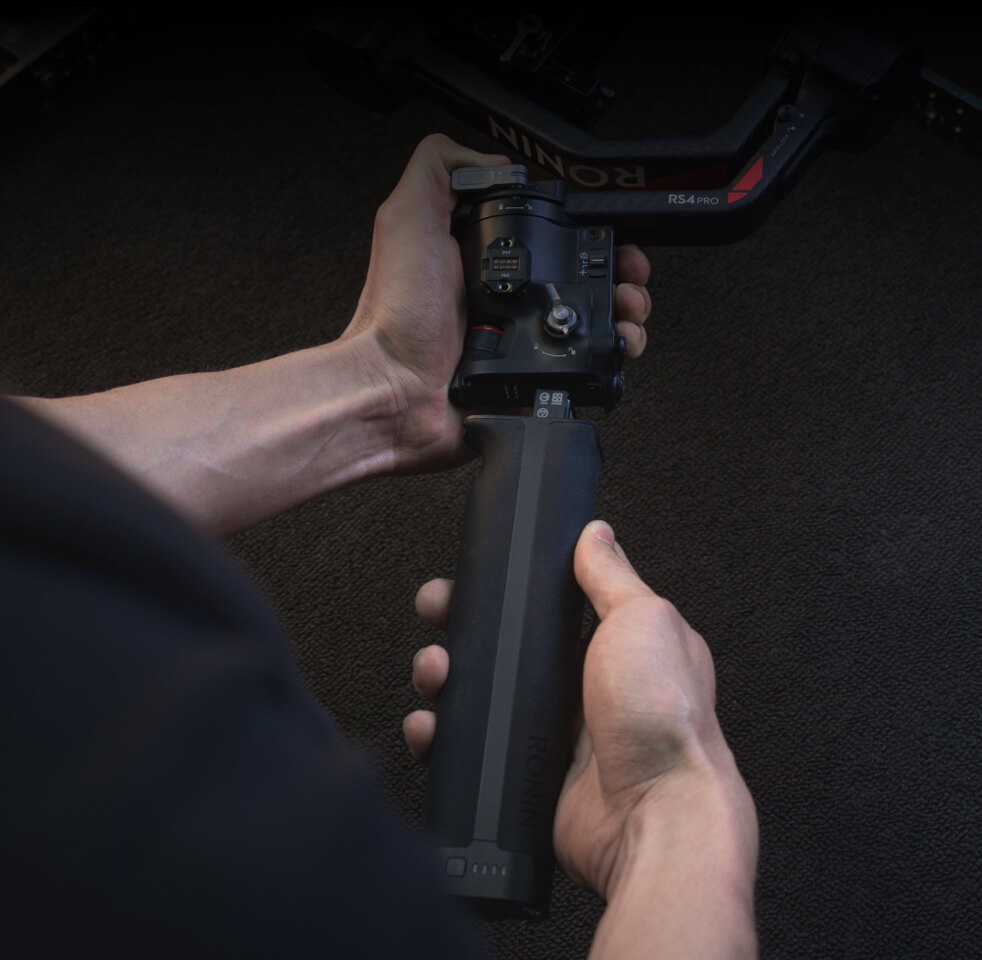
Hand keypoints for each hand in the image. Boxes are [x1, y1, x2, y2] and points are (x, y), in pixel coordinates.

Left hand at [342, 133, 651, 474]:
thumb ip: (440, 171)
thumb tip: (495, 162)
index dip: (584, 228)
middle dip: (617, 270)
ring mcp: (520, 342)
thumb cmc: (395, 314)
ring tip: (630, 308)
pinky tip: (618, 345)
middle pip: (581, 275)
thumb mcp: (407, 218)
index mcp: (479, 259)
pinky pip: (583, 365)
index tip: (608, 230)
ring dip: (624, 310)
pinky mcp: (531, 380)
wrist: (394, 392)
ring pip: (592, 320)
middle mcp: (504, 299)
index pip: (549, 233)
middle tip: (629, 275)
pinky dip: (612, 355)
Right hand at [404, 521, 754, 902]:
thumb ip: (612, 576)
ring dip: (446, 678)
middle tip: (438, 616)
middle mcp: (584, 685)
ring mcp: (554, 730)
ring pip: (481, 694)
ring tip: (434, 671)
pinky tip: (431, 727)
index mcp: (614, 644)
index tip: (473, 579)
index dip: (508, 590)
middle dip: (462, 628)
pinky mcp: (530, 772)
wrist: (656, 815)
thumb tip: (596, 534)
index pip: (548, 604)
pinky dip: (443, 738)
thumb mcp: (642, 620)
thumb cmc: (664, 718)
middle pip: (505, 646)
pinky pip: (474, 749)